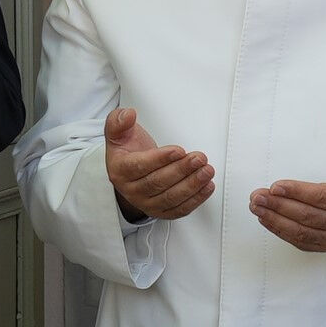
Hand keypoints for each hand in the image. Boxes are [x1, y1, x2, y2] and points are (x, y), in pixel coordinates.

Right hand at [102, 107, 214, 223]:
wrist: (130, 173)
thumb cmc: (128, 152)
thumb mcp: (119, 133)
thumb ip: (119, 122)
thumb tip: (128, 115)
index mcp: (120, 170)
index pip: (140, 167)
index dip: (161, 159)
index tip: (179, 150)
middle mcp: (131, 190)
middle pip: (158, 183)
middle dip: (181, 170)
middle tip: (198, 158)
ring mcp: (146, 203)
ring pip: (170, 197)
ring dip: (192, 184)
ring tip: (206, 170)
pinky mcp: (161, 211)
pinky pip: (179, 209)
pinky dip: (196, 199)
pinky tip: (206, 186)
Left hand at [249, 143, 325, 252]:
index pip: (323, 198)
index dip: (297, 192)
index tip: (276, 186)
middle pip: (307, 216)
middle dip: (279, 205)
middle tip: (258, 196)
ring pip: (300, 231)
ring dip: (274, 219)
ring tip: (256, 206)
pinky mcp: (325, 245)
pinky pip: (299, 241)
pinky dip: (280, 231)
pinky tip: (266, 218)